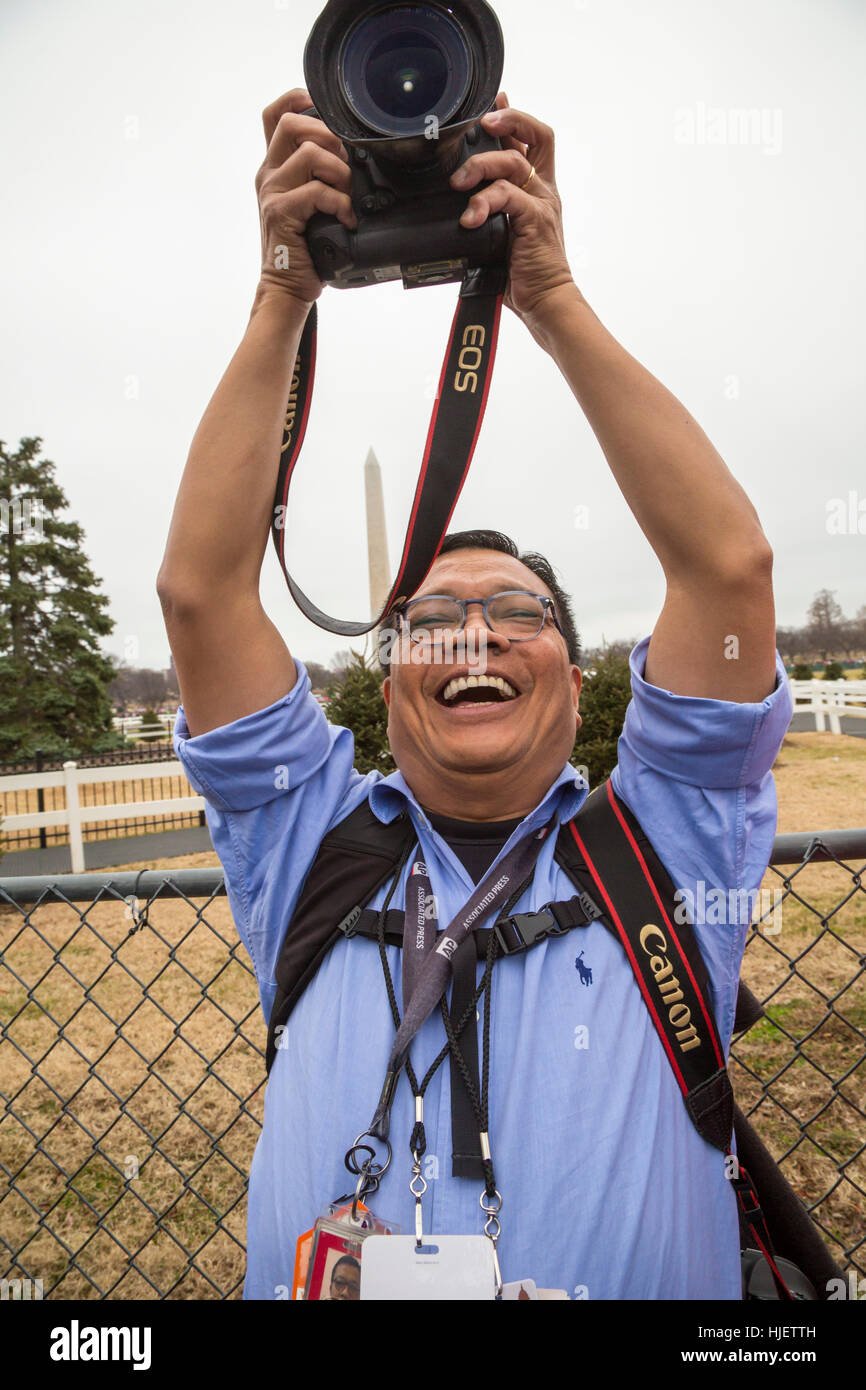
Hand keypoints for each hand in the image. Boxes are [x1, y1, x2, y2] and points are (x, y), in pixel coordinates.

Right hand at [255, 88, 356, 307]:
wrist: (287, 285)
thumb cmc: (305, 247)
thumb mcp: (312, 203)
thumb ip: (321, 176)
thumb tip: (352, 155)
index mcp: (276, 166)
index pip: (275, 115)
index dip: (298, 100)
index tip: (323, 111)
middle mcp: (269, 173)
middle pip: (291, 124)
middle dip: (327, 136)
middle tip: (343, 164)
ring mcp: (272, 191)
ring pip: (309, 153)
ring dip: (338, 172)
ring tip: (346, 196)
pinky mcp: (279, 211)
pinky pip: (316, 191)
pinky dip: (340, 204)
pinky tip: (346, 219)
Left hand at [450, 93, 576, 326]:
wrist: (545, 303)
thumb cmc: (521, 274)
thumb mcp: (500, 234)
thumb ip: (486, 212)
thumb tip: (450, 201)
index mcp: (537, 191)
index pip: (531, 140)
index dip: (513, 116)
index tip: (491, 103)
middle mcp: (543, 191)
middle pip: (535, 135)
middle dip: (508, 119)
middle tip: (481, 124)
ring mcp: (541, 204)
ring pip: (513, 162)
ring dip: (481, 165)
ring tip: (459, 182)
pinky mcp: (534, 220)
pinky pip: (507, 196)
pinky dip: (484, 202)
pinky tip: (470, 218)